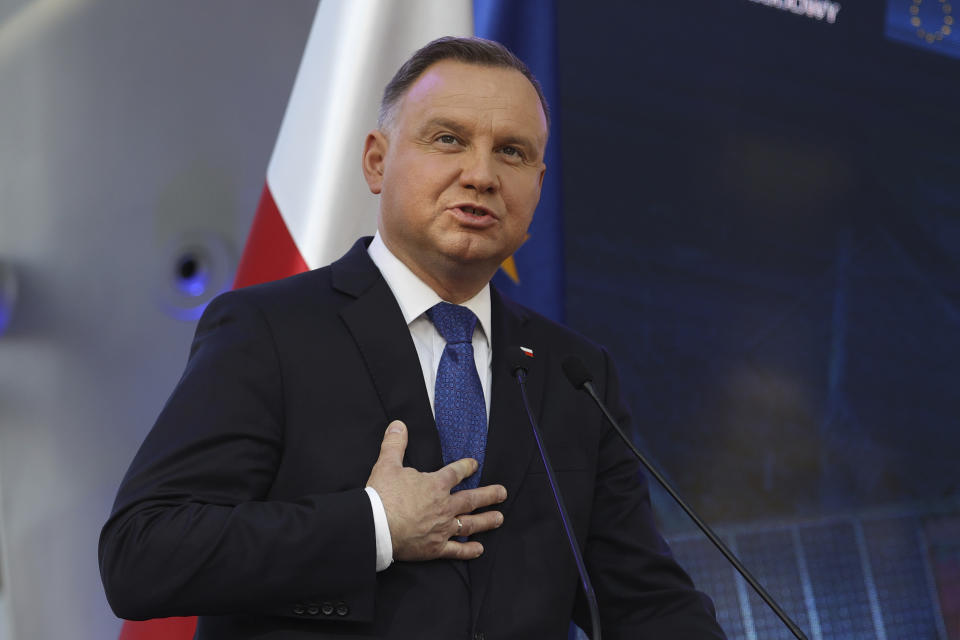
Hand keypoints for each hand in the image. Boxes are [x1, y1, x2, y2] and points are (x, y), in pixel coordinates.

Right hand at [366, 420, 506, 561]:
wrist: (376, 526)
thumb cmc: (382, 495)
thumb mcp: (387, 464)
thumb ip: (395, 444)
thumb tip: (398, 425)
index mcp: (435, 485)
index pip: (456, 473)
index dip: (466, 467)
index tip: (475, 465)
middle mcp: (444, 506)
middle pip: (471, 499)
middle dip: (489, 495)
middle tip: (503, 493)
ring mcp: (442, 528)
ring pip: (470, 524)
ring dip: (486, 521)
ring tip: (499, 518)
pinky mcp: (435, 547)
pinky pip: (456, 550)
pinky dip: (468, 550)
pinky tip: (479, 549)